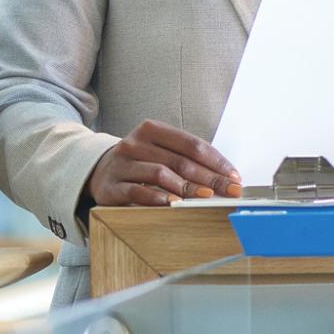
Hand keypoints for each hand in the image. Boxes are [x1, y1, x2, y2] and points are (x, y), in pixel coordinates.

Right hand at [87, 120, 242, 207]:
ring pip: (160, 173)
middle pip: (180, 160)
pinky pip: (137, 191)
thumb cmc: (139, 162)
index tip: (235, 176)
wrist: (98, 171)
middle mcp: (135, 143)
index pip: (191, 144)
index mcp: (152, 129)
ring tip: (206, 197)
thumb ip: (187, 160)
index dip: (216, 161)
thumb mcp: (159, 151)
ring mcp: (122, 164)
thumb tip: (225, 178)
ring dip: (187, 187)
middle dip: (209, 177)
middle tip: (229, 190)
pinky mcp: (111, 186)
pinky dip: (158, 197)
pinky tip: (174, 204)